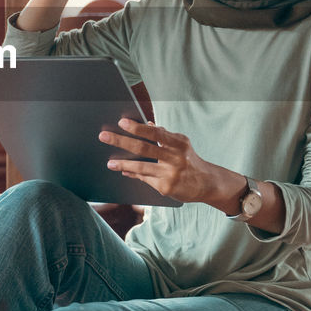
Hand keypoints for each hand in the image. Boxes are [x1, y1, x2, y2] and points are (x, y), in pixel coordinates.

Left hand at [99, 118, 244, 210]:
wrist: (207, 183)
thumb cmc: (189, 159)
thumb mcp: (180, 144)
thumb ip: (163, 135)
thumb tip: (146, 123)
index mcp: (179, 143)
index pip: (155, 133)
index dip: (138, 128)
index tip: (122, 122)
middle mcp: (175, 158)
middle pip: (144, 148)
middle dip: (122, 141)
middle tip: (104, 136)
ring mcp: (170, 174)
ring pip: (142, 167)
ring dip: (123, 164)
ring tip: (110, 163)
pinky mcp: (166, 188)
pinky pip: (145, 179)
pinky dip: (133, 174)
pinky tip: (124, 171)